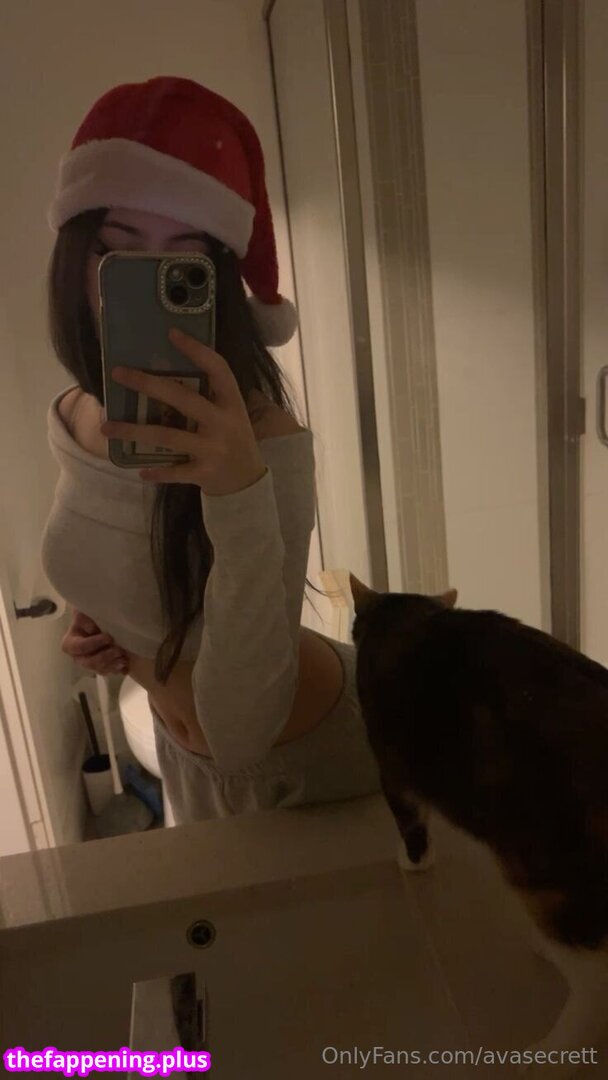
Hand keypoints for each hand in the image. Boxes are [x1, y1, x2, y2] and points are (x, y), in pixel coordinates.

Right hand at [61, 610, 128, 674]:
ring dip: (112, 665)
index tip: (108, 637)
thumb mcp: (84, 613)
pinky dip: (117, 670)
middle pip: (89, 662)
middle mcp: (78, 656)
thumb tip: (93, 629)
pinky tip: (125, 667)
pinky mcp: (102, 668)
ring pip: (99, 670)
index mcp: (70, 643)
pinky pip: (108, 673)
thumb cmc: (91, 617)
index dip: (94, 643)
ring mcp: (90, 664)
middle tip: (118, 651)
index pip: (79, 647)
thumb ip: (84, 618)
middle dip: (104, 657)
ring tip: (123, 659)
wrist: (103, 623)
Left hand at [100, 328, 267, 494]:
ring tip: (106, 426)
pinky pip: (174, 471)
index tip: (172, 333)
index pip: (218, 369)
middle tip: (118, 373)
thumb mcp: (231, 414)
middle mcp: (223, 422)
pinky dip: (157, 472)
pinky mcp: (204, 472)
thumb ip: (209, 398)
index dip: (197, 350)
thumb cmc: (233, 439)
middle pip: (182, 398)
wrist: (249, 480)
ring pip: (167, 436)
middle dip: (147, 384)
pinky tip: (139, 471)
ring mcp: (213, 448)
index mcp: (231, 402)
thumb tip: (165, 375)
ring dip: (133, 431)